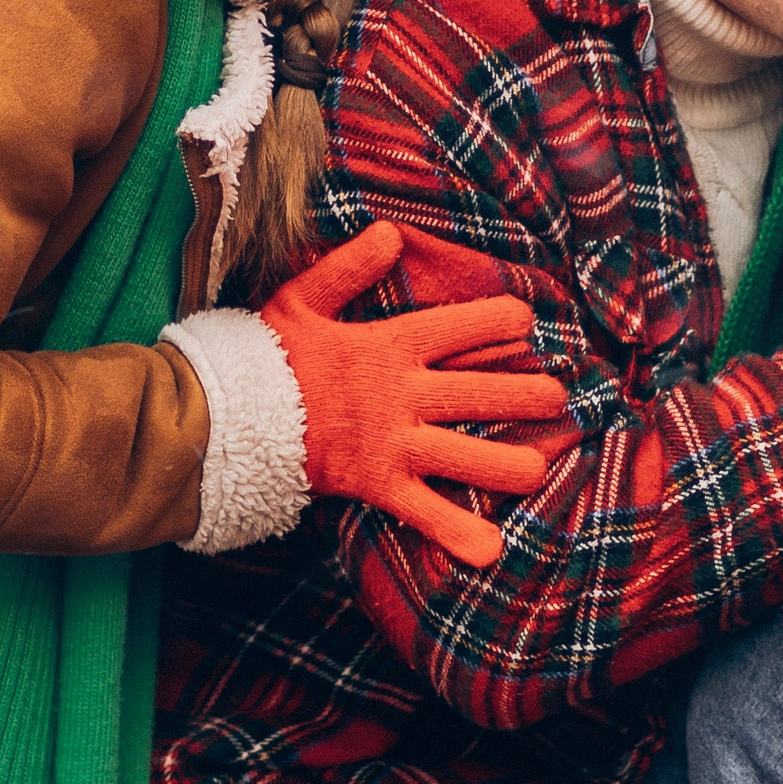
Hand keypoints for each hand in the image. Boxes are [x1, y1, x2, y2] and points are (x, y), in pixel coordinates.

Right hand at [263, 223, 571, 570]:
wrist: (224, 416)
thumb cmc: (261, 357)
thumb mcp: (300, 298)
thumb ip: (349, 268)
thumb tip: (392, 232)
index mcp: (388, 346)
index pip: (456, 327)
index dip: (497, 320)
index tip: (527, 320)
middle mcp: (402, 395)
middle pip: (478, 392)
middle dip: (524, 394)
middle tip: (558, 396)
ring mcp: (393, 442)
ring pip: (466, 454)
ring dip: (508, 464)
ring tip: (542, 469)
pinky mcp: (378, 484)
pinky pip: (424, 512)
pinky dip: (456, 532)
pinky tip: (490, 551)